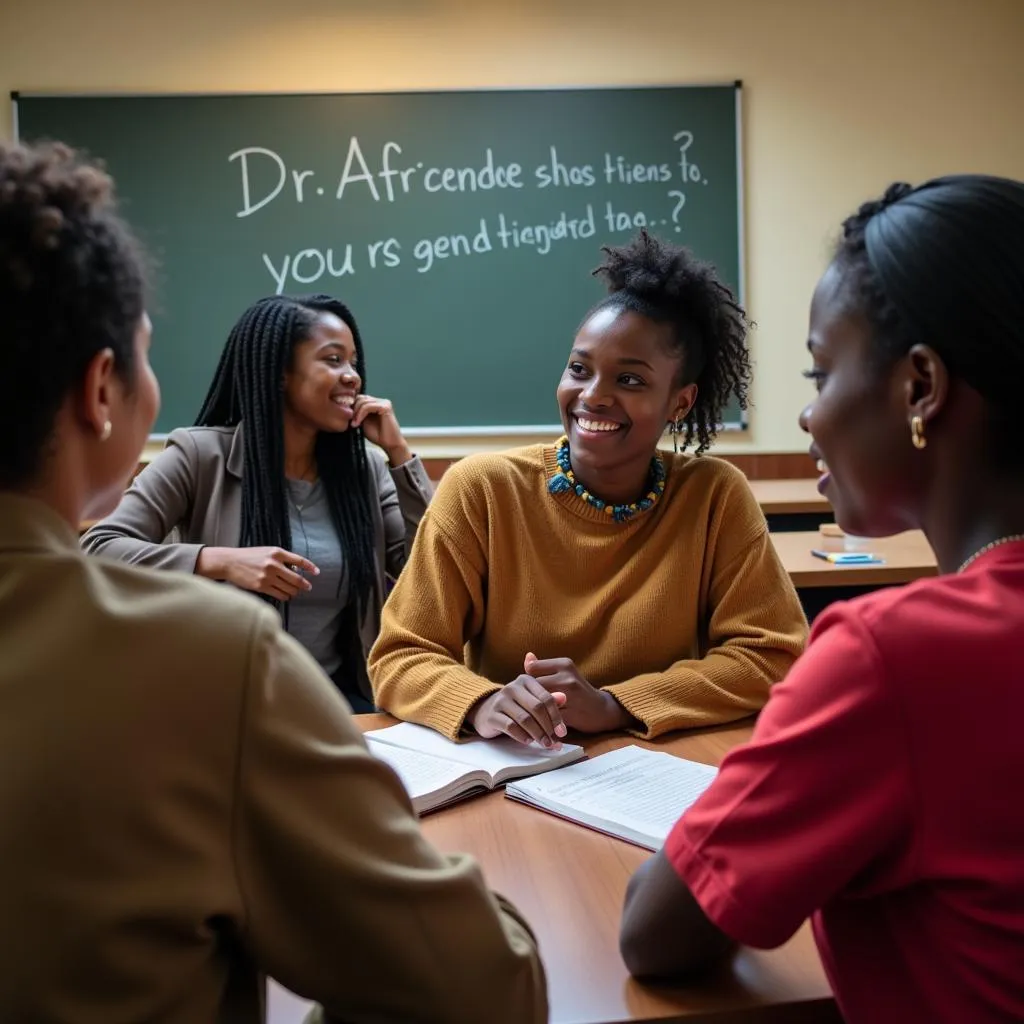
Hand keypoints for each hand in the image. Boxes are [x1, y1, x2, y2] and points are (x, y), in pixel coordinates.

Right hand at [196, 546, 318, 600]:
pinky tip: (286, 595)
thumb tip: (295, 571)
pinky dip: (285, 596)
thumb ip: (281, 559)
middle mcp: (274, 564)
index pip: (299, 560)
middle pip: (297, 578)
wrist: (230, 562)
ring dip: (294, 592)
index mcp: (277, 552)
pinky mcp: (261, 586)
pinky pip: (280, 594)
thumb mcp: (266, 552)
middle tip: (308, 587)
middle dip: (304, 584)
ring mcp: (268, 576)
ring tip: (294, 592)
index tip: (316, 572)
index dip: (310, 567)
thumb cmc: (248, 557)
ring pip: (289, 588)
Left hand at [352, 394, 410, 465]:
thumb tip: (343, 407)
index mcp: (374, 403)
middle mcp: (380, 400)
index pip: (358, 398)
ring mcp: (384, 402)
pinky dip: (360, 415)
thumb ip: (356, 414)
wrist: (389, 444)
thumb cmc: (377, 435)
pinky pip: (367, 407)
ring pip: (362, 402)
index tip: (346, 419)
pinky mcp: (385, 407)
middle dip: (352, 410)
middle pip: (359, 398)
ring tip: (354, 424)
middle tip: (350, 422)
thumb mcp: (362, 422)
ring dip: (355, 413)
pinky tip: (357, 423)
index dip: (351, 407)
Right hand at [469, 676, 567, 747]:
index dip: (556, 716)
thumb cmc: (515, 706)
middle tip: (554, 741)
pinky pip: (510, 727)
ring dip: (537, 734)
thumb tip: (564, 698)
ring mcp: (500, 700)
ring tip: (544, 743)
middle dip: (548, 727)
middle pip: (536, 708)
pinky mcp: (492, 714)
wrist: (485, 710)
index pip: (546, 698)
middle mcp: (512, 687)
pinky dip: (522, 736)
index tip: (563, 732)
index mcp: (526, 680)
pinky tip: (528, 741)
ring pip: (525, 719)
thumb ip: (548, 700)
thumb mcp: (532, 700)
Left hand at [524, 653, 632, 732]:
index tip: (524, 689)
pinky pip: (547, 718)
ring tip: (527, 714)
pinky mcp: (571, 714)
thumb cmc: (577, 690)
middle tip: (522, 703)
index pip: (532, 669)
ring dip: (531, 711)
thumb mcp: (564, 673)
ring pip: (539, 703)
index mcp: (564, 664)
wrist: (601, 710)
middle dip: (526, 696)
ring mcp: (570, 696)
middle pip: (533, 686)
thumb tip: (527, 656)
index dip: (525, 680)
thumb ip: (544, 667)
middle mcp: (567, 678)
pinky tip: (536, 725)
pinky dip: (540, 722)